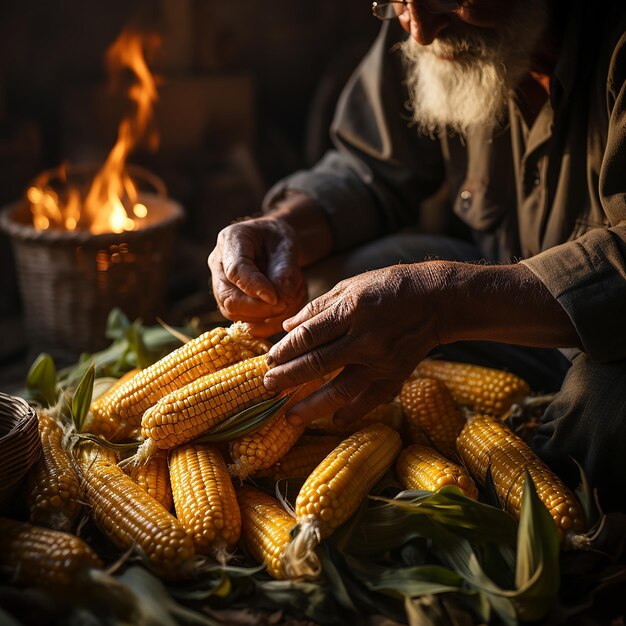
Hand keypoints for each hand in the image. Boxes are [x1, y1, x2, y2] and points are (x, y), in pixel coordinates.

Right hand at [208, 217, 306, 336]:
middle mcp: (219, 266)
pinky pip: (247, 323)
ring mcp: (222, 288)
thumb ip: (286, 270)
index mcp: (231, 241)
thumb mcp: (288, 245)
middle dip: (259, 310)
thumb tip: (282, 300)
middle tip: (285, 306)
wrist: (274, 244)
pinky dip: (270, 323)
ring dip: (268, 317)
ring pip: (237, 316)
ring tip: (292, 302)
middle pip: (228, 299)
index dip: (254, 288)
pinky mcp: (232, 305)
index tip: (274, 299)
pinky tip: (287, 310)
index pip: (235, 271)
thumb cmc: (280, 239)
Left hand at [264, 263, 442, 425]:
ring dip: (312, 406)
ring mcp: (382, 360)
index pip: (307, 336)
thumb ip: (318, 307)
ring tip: (290, 416)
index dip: (284, 352)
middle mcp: (365, 338)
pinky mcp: (397, 374)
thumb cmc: (389, 286)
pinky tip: (334, 421)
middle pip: (317, 364)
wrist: (437, 299)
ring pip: (340, 389)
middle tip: (267, 387)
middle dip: (287, 378)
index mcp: (351, 310)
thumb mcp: (351, 285)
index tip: (268, 361)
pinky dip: (353, 412)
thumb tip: (287, 327)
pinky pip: (371, 399)